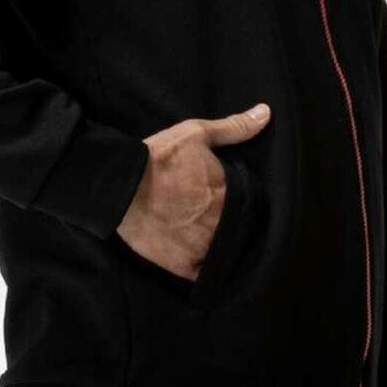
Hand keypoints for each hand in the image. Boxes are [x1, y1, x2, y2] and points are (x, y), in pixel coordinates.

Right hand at [116, 102, 270, 279]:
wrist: (120, 186)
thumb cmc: (159, 158)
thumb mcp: (196, 133)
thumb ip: (235, 127)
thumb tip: (266, 113)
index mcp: (229, 194)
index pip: (249, 203)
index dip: (238, 200)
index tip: (225, 196)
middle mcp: (221, 224)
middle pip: (235, 227)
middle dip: (227, 221)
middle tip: (208, 213)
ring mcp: (203, 247)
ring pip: (221, 250)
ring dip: (215, 243)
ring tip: (200, 233)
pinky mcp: (182, 265)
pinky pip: (202, 273)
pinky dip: (202, 267)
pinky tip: (195, 256)